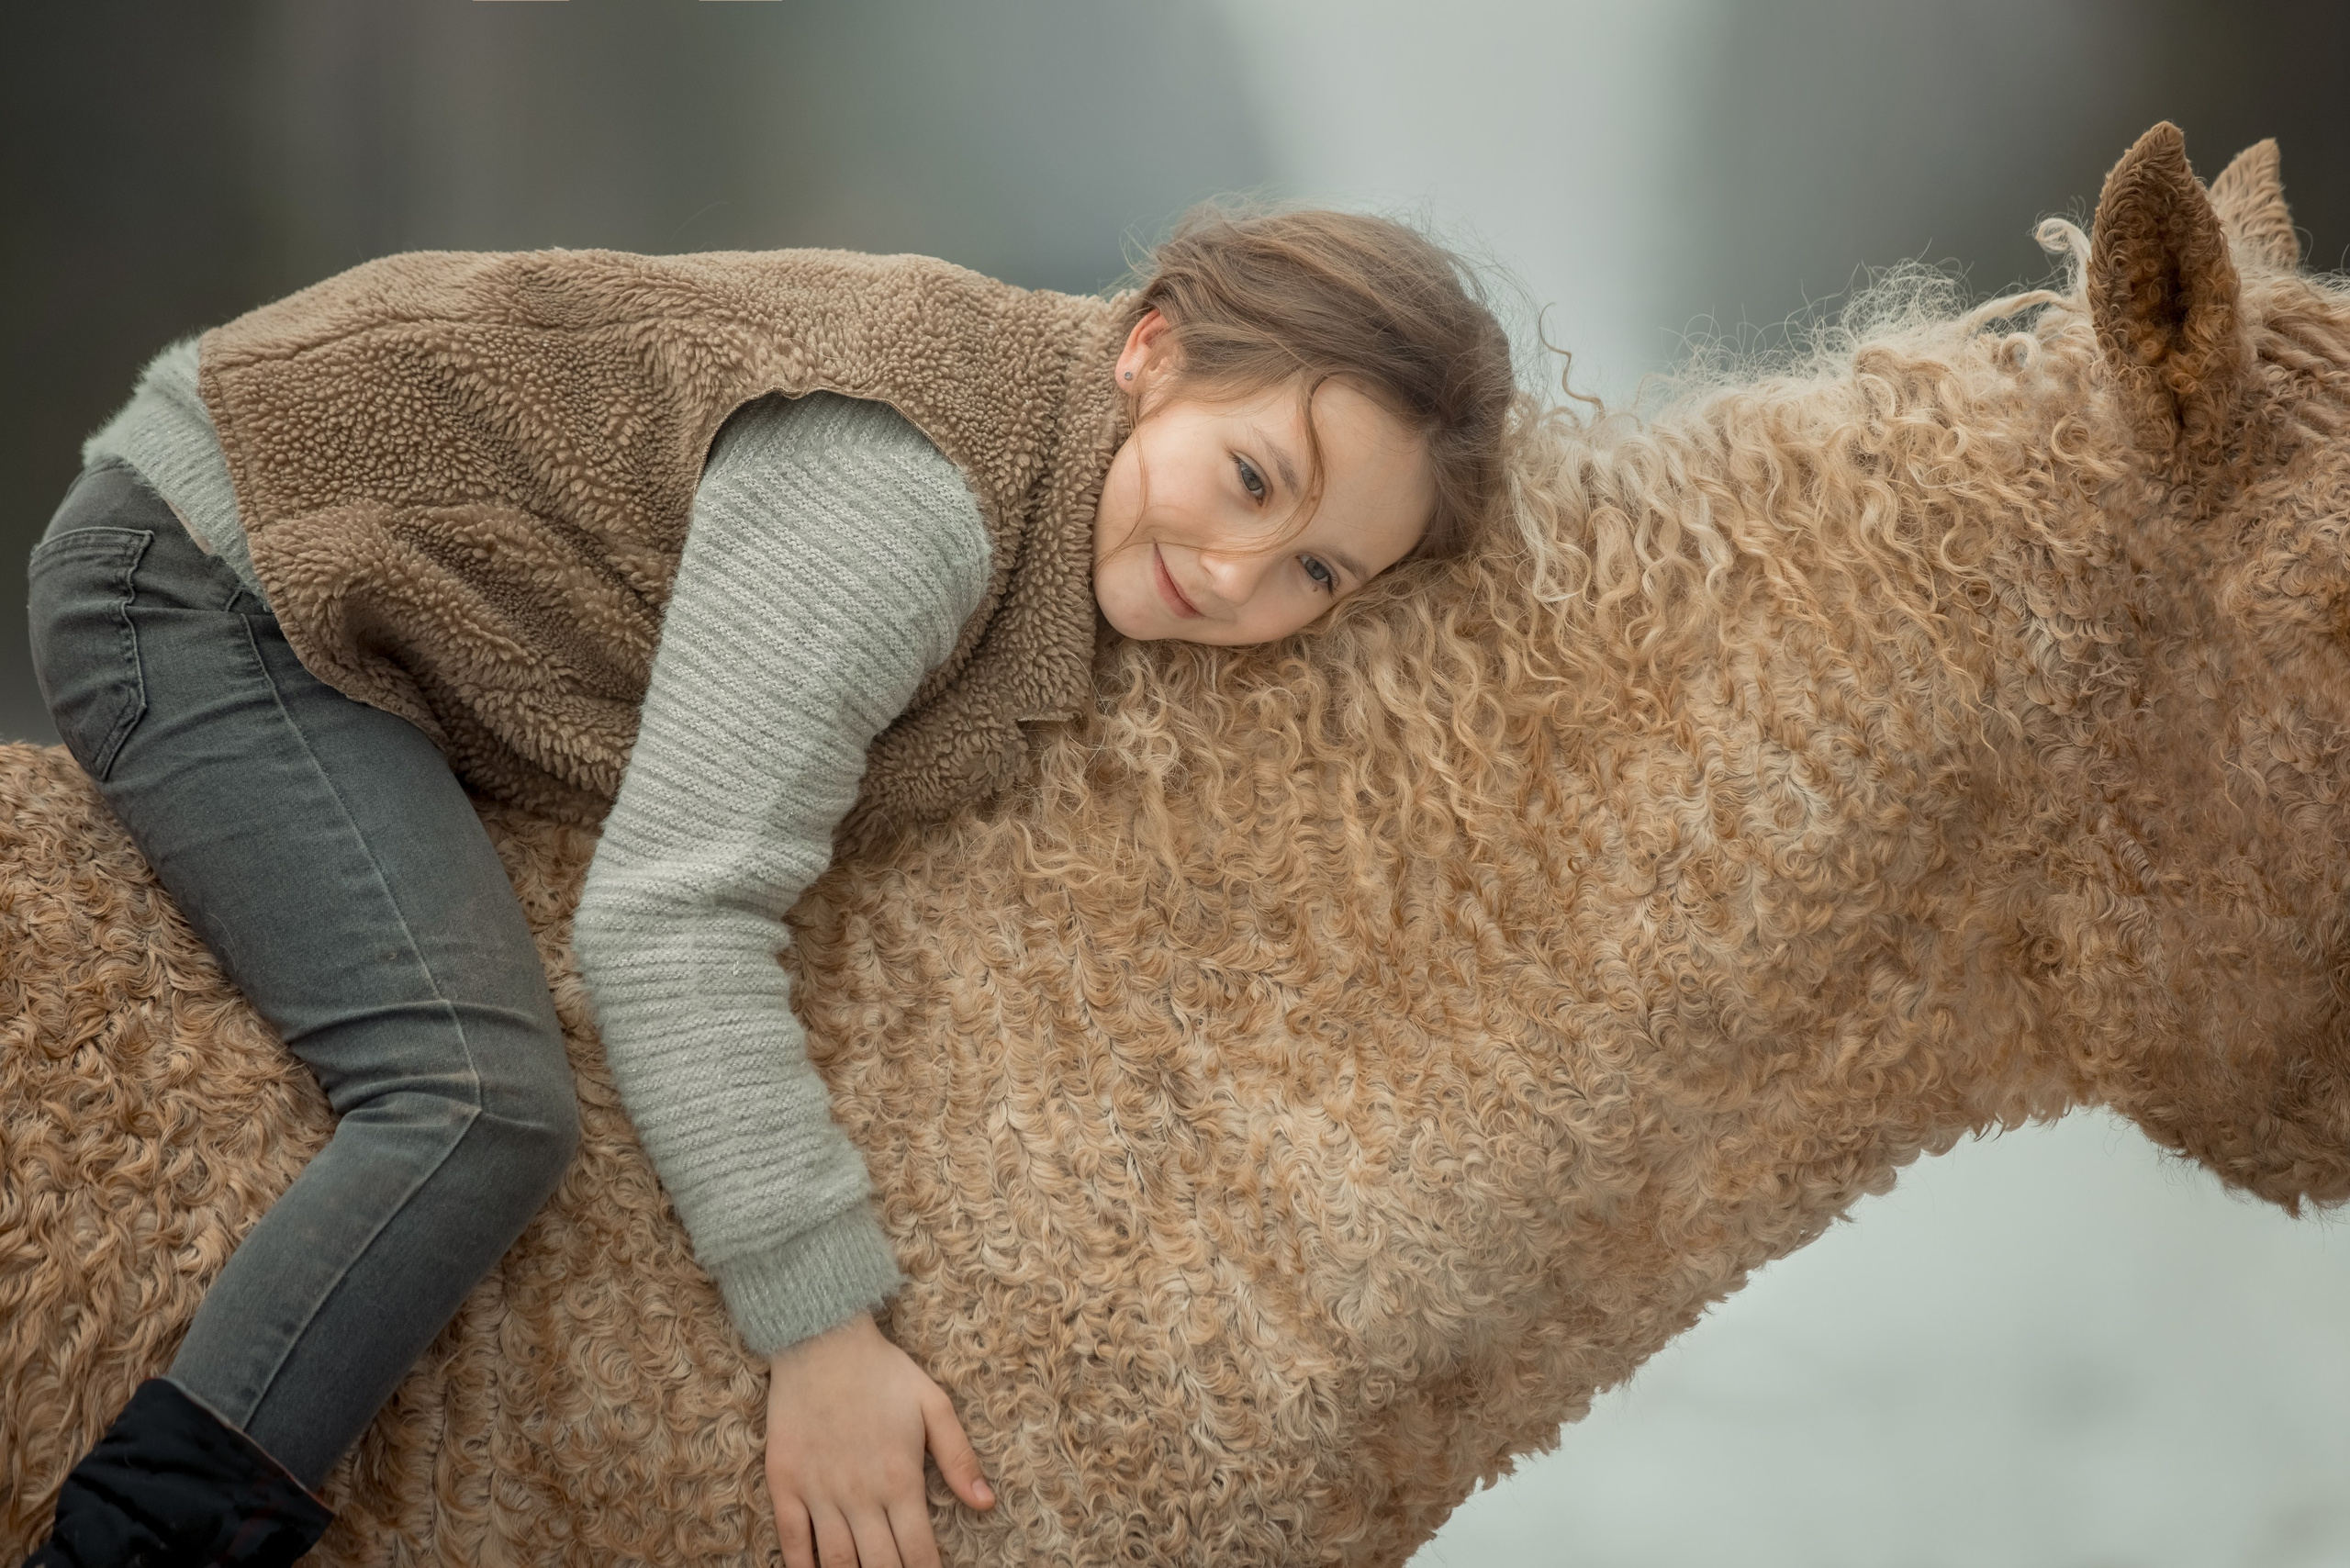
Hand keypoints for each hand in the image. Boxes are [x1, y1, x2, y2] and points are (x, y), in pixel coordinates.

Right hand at [764, 1311, 995, 1567]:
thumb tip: (986, 1503)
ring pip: (837, 1561)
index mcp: (900, 1478)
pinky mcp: (786, 1483)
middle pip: (880, 1566)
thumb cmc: (883, 1371)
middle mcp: (860, 1493)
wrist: (821, 1338)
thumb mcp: (934, 1405)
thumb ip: (959, 1458)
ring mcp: (819, 1491)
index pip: (919, 1551)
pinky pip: (792, 1542)